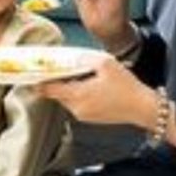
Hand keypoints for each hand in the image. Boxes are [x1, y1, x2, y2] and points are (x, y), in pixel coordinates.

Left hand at [37, 56, 157, 128]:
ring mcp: (83, 115)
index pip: (48, 90)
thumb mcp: (106, 64)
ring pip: (67, 99)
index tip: (32, 72)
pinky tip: (90, 85)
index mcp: (77, 95)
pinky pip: (77, 104)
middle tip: (59, 68)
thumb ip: (83, 59)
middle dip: (57, 81)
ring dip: (69, 87)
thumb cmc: (126, 86)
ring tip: (81, 75)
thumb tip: (67, 57)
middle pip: (57, 93)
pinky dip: (78, 94)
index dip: (39, 80)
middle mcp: (76, 109)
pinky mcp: (90, 118)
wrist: (142, 108)